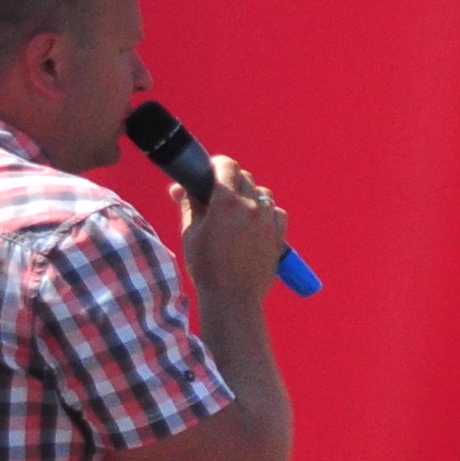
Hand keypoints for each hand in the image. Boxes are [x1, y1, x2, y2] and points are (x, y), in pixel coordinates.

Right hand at [176, 152, 290, 303]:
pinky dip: (267, 211)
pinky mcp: (279, 235)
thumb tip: (179, 188)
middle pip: (245, 178)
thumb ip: (189, 205)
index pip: (227, 166)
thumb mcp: (191, 233)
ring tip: (236, 210)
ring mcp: (268, 220)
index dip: (218, 164)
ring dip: (250, 195)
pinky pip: (276, 212)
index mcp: (226, 202)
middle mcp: (251, 207)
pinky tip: (255, 221)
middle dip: (231, 180)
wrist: (232, 296)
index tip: (211, 169)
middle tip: (219, 192)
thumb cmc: (206, 266)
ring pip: (262, 193)